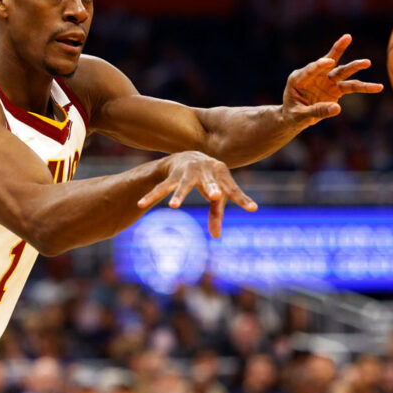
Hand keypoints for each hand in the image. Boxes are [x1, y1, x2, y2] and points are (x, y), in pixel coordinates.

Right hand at [138, 151, 256, 237]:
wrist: (189, 155)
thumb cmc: (210, 178)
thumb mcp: (217, 192)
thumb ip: (217, 213)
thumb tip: (216, 237)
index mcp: (221, 174)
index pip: (233, 189)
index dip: (242, 199)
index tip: (252, 209)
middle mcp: (205, 171)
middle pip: (209, 182)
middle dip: (211, 188)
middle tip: (215, 196)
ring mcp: (187, 174)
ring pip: (182, 186)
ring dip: (178, 195)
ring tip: (172, 207)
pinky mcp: (171, 177)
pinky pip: (161, 188)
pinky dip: (151, 196)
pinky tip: (140, 204)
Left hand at [282, 34, 382, 127]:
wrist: (294, 119)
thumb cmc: (292, 115)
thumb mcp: (300, 116)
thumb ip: (317, 111)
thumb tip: (337, 108)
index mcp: (298, 78)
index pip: (310, 69)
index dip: (319, 65)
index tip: (329, 61)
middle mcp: (314, 76)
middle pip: (328, 61)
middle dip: (338, 49)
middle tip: (347, 37)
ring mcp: (326, 81)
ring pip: (342, 71)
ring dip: (354, 66)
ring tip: (367, 62)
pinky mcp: (335, 89)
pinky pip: (351, 87)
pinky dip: (364, 87)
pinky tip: (378, 87)